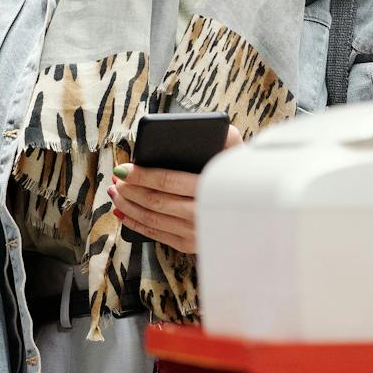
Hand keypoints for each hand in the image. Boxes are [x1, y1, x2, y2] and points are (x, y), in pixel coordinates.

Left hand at [108, 123, 241, 252]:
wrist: (257, 218)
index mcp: (212, 190)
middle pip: (155, 201)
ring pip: (152, 219)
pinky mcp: (190, 245)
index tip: (123, 168)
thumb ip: (227, 136)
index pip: (168, 182)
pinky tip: (123, 212)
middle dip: (130, 190)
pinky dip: (135, 224)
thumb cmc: (244, 181)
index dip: (141, 175)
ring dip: (128, 205)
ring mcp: (195, 233)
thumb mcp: (242, 155)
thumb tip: (209, 127)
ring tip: (115, 192)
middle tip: (116, 178)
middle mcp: (202, 215)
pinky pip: (156, 235)